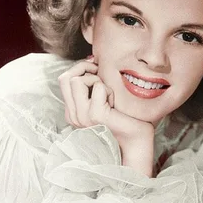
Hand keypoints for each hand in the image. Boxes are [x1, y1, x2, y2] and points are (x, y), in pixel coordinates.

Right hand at [58, 56, 154, 176]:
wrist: (137, 142)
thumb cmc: (125, 118)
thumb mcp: (104, 98)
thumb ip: (92, 84)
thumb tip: (91, 60)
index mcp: (74, 112)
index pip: (64, 79)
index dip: (81, 69)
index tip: (97, 70)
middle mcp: (74, 115)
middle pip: (65, 78)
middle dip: (84, 68)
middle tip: (101, 73)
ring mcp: (83, 117)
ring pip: (77, 80)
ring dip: (96, 80)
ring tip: (108, 94)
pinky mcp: (96, 115)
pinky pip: (97, 86)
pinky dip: (109, 89)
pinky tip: (116, 103)